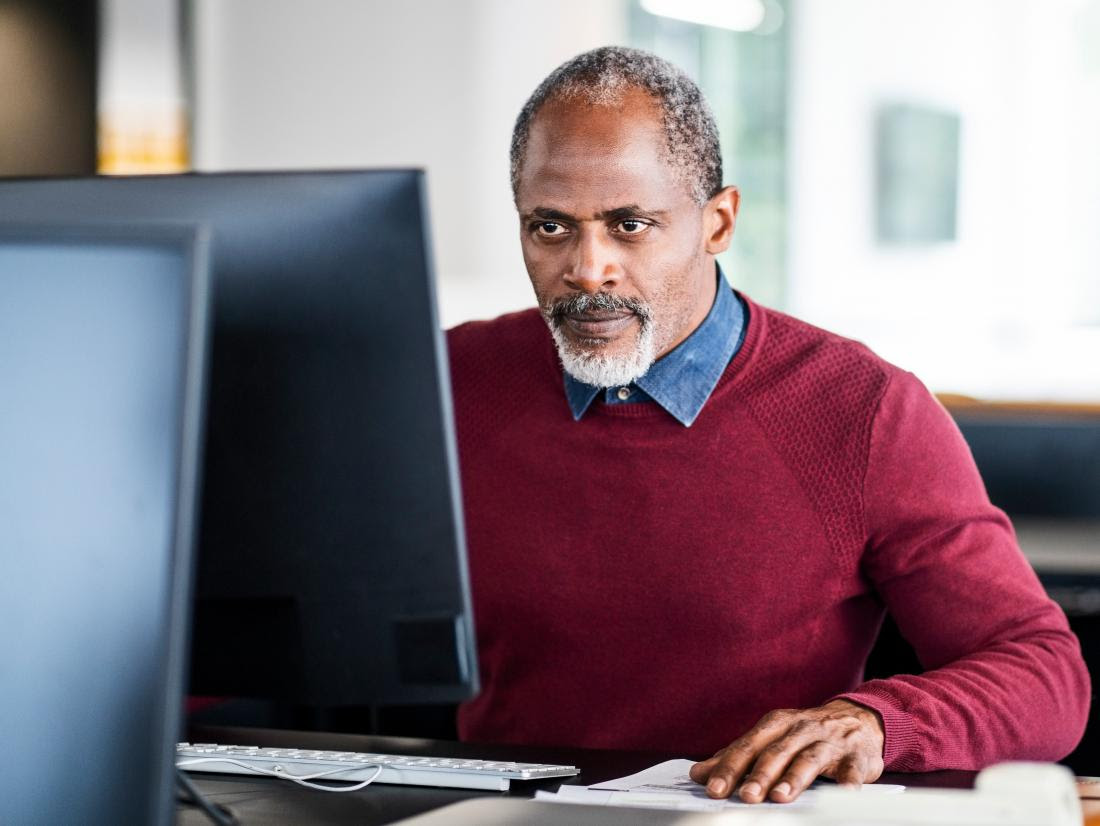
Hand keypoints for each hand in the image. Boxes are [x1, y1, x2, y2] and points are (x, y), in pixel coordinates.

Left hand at [688, 699, 884, 803]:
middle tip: (746, 796)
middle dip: (760, 774)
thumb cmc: (805, 734)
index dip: (729, 767)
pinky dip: (848, 780)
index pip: (748, 746)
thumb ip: (737, 756)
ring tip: (781, 796)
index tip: (713, 788)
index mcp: (775, 725)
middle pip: (776, 752)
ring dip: (795, 778)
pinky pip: (852, 769)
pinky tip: (843, 792)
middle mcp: (800, 729)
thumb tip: (699, 774)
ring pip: (809, 758)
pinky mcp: (856, 757)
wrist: (858, 720)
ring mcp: (829, 741)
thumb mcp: (770, 739)